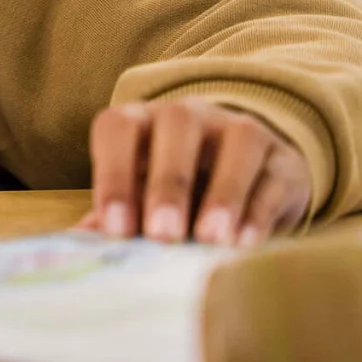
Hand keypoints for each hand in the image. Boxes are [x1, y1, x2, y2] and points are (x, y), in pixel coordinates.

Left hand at [86, 98, 309, 247]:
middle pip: (176, 127)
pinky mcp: (283, 160)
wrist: (248, 175)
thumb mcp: (142, 196)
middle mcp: (188, 115)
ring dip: (222, 194)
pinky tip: (245, 243)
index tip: (114, 228)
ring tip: (210, 240)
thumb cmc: (177, 191)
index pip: (117, 128)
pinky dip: (259, 212)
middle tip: (162, 235)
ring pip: (235, 146)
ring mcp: (239, 131)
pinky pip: (272, 178)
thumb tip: (78, 247)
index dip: (112, 174)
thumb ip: (114, 216)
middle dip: (167, 183)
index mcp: (141, 121)